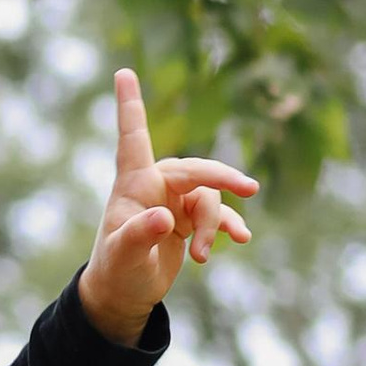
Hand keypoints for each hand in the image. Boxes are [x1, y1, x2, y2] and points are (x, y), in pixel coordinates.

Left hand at [77, 68, 257, 345]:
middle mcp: (155, 186)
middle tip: (249, 187)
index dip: (130, 105)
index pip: (133, 138)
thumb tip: (163, 218)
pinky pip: (219, 213)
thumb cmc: (116, 271)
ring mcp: (175, 201)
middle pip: (195, 170)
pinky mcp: (189, 219)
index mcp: (133, 184)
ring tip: (202, 258)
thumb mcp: (124, 257)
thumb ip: (140, 235)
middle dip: (221, 177)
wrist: (124, 294)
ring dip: (214, 224)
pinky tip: (241, 239)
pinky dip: (229, 226)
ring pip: (209, 198)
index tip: (122, 72)